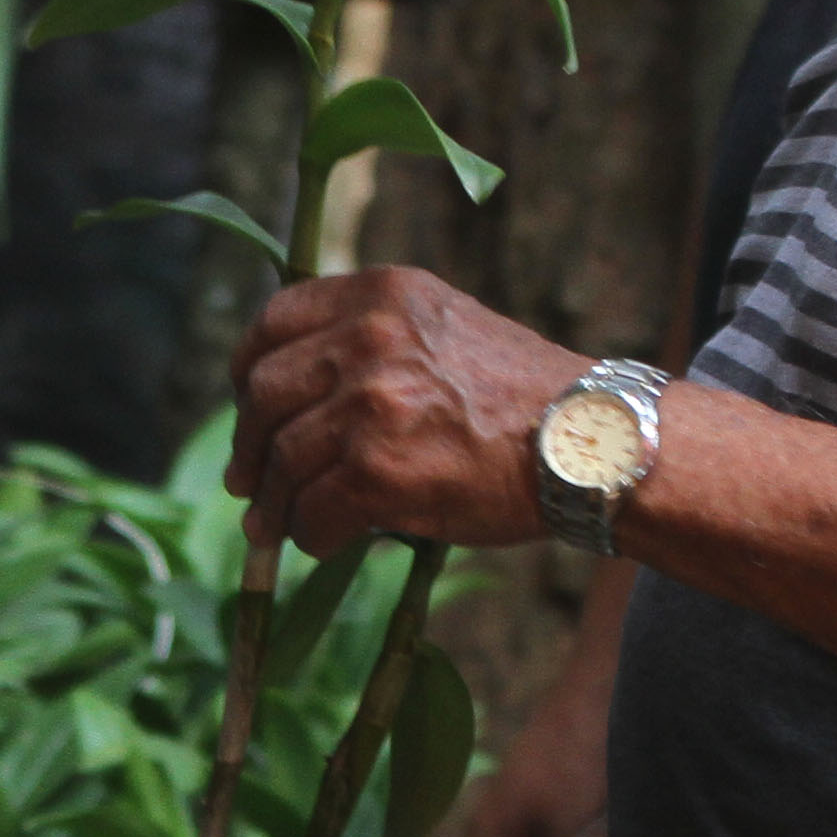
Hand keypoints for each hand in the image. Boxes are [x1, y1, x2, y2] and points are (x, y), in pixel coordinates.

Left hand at [224, 268, 584, 553]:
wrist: (590, 442)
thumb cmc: (524, 396)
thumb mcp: (444, 327)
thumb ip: (374, 339)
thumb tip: (299, 393)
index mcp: (381, 294)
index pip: (276, 320)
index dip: (248, 366)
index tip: (247, 400)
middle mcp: (367, 339)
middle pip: (264, 392)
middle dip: (250, 444)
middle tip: (247, 480)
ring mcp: (368, 404)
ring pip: (283, 459)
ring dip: (274, 501)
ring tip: (275, 525)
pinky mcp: (377, 471)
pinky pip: (313, 510)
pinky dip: (309, 533)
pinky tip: (322, 541)